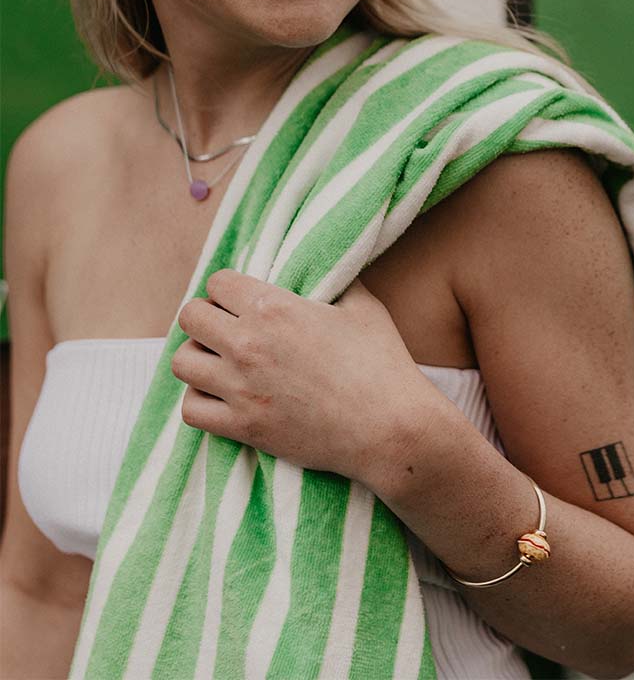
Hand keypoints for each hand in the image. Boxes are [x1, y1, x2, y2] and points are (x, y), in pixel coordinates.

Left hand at [171, 269, 434, 484]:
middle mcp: (248, 344)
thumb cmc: (380, 363)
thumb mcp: (363, 305)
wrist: (389, 427)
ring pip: (183, 362)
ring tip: (222, 361)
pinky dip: (201, 400)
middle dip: (207, 316)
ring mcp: (241, 388)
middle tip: (228, 326)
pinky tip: (223, 394)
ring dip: (200, 357)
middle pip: (190, 317)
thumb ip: (334, 280)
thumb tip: (323, 267)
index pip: (217, 282)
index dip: (229, 287)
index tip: (241, 298)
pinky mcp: (242, 427)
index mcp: (274, 307)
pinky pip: (191, 410)